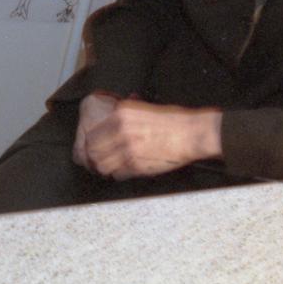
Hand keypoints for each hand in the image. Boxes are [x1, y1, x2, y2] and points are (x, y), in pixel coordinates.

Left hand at [77, 96, 221, 179]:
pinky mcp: (139, 164)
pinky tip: (124, 171)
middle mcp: (121, 130)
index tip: (94, 147)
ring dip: (104, 168)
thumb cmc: (172, 121)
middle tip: (98, 160)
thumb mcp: (143, 108)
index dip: (91, 144)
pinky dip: (119, 175)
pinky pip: (119, 174)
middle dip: (94, 158)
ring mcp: (129, 148)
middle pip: (93, 151)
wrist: (191, 133)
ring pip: (102, 165)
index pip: (92, 134)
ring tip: (109, 167)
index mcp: (121, 114)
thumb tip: (109, 122)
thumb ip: (123, 116)